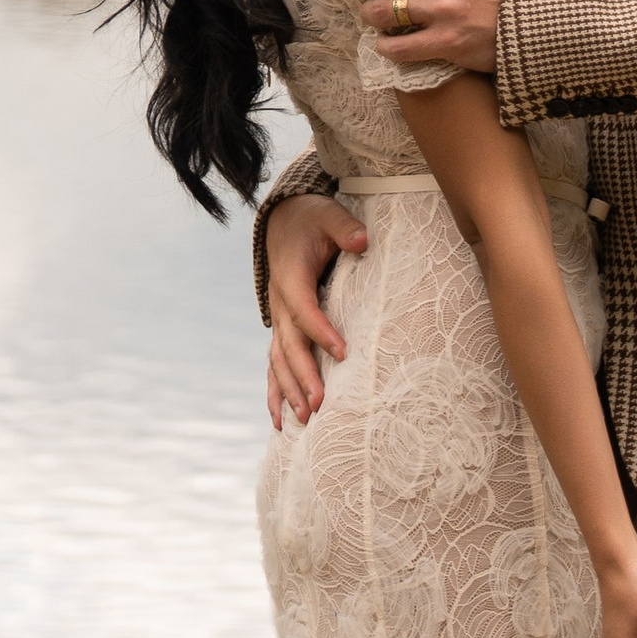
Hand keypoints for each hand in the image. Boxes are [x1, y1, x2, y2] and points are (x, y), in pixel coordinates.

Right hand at [264, 192, 367, 428]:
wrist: (284, 222)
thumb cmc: (311, 220)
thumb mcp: (328, 215)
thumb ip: (345, 228)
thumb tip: (362, 240)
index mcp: (291, 277)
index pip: (305, 309)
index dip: (321, 331)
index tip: (343, 352)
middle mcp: (280, 303)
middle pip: (290, 344)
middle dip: (304, 375)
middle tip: (321, 402)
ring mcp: (278, 319)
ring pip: (279, 360)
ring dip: (289, 390)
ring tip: (305, 418)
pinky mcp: (282, 328)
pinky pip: (274, 365)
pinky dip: (275, 393)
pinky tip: (280, 422)